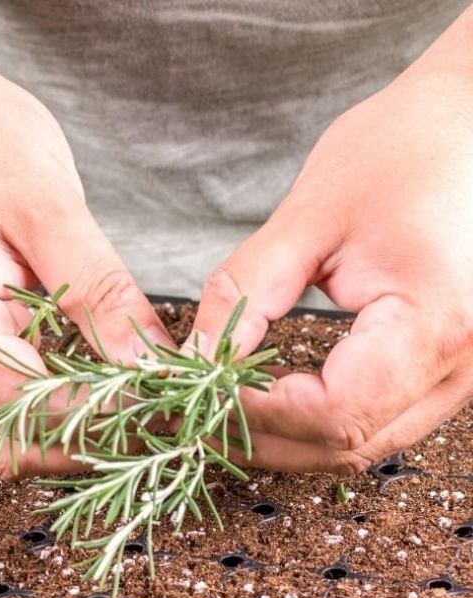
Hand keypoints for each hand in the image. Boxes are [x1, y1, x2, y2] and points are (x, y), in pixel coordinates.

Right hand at [0, 2, 172, 478]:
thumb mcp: (48, 206)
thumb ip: (100, 294)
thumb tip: (150, 366)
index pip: (35, 414)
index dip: (111, 419)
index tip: (176, 405)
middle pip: (7, 447)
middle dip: (86, 443)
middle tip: (159, 411)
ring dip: (60, 425)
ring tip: (130, 392)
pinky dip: (37, 397)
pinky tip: (85, 366)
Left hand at [189, 12, 472, 473]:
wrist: (469, 121)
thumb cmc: (401, 150)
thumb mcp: (309, 216)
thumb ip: (247, 292)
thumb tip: (193, 358)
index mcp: (432, 325)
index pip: (330, 412)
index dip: (253, 412)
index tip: (191, 392)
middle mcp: (459, 366)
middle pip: (344, 445)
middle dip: (258, 438)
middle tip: (185, 412)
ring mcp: (460, 374)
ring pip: (360, 445)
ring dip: (283, 438)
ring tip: (214, 408)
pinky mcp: (444, 367)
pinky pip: (376, 420)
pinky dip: (314, 421)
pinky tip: (265, 397)